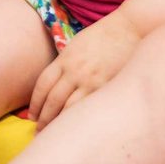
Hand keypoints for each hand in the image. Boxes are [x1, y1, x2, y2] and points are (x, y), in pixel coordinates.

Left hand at [28, 11, 142, 130]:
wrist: (131, 29)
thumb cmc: (106, 35)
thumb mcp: (78, 44)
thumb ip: (66, 63)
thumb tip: (58, 81)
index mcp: (65, 59)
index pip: (42, 85)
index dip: (35, 103)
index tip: (32, 115)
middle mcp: (74, 71)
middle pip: (52, 100)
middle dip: (43, 118)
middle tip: (38, 131)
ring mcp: (91, 80)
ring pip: (68, 108)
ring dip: (58, 123)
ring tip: (54, 134)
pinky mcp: (107, 87)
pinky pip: (89, 107)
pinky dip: (79, 119)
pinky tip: (77, 128)